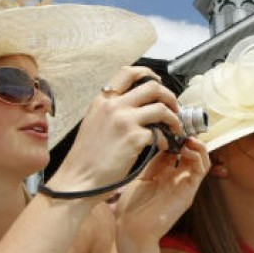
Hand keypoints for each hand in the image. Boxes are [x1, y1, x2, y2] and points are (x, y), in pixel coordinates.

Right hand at [53, 67, 183, 189]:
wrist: (79, 179)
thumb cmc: (86, 158)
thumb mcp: (94, 123)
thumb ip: (111, 110)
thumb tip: (134, 106)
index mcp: (102, 101)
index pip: (128, 72)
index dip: (149, 74)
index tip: (159, 82)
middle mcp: (113, 106)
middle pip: (152, 86)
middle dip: (169, 95)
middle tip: (174, 107)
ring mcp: (124, 121)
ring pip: (161, 108)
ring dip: (173, 118)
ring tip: (174, 128)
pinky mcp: (134, 138)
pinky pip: (159, 133)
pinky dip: (165, 140)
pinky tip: (163, 146)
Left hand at [114, 137, 209, 250]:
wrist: (132, 230)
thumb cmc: (131, 208)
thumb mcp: (140, 177)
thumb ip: (153, 162)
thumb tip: (161, 141)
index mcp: (163, 174)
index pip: (175, 149)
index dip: (175, 135)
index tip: (169, 123)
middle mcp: (176, 178)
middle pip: (190, 152)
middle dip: (188, 137)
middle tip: (181, 126)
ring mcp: (184, 185)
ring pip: (201, 159)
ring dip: (197, 145)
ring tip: (187, 137)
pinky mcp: (188, 192)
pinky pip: (200, 171)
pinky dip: (198, 157)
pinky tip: (186, 150)